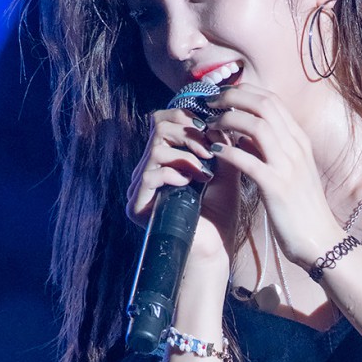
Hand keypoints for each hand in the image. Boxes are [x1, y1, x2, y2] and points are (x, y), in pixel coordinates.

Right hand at [125, 108, 239, 268]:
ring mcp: (140, 185)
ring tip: (205, 173)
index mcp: (167, 157)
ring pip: (155, 147)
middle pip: (157, 123)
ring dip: (187, 156)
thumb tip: (221, 113)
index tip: (213, 131)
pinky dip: (174, 175)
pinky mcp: (136, 204)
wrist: (215, 247)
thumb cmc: (220, 211)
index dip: (189, 118)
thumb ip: (221, 142)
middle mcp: (150, 167)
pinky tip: (190, 186)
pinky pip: (150, 175)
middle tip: (209, 151)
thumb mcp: (225, 169)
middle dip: (188, 132)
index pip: (166, 118)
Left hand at [202, 83, 341, 267]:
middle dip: (232, 98)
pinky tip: (214, 152)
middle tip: (210, 104)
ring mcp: (288, 166)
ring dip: (227, 120)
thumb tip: (243, 135)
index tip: (223, 97)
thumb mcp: (290, 172)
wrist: (320, 241)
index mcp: (299, 141)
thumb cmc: (302, 209)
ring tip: (208, 126)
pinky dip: (228, 152)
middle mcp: (296, 148)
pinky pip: (247, 160)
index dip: (244, 92)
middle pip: (263, 105)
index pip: (272, 100)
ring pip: (256, 125)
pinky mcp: (276, 187)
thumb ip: (270, 151)